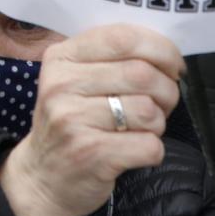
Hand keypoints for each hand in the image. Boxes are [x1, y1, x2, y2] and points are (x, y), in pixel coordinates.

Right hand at [0, 24, 182, 215]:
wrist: (42, 178)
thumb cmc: (71, 123)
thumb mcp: (75, 81)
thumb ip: (111, 59)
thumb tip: (168, 53)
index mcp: (61, 57)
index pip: (122, 37)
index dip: (160, 48)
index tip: (172, 66)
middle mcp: (62, 84)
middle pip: (142, 73)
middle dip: (166, 90)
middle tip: (162, 104)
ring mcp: (73, 119)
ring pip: (148, 110)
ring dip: (158, 123)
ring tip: (141, 129)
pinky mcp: (90, 153)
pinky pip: (149, 145)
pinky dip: (152, 150)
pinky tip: (134, 152)